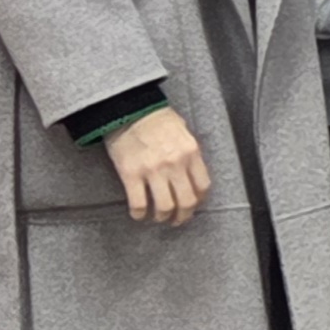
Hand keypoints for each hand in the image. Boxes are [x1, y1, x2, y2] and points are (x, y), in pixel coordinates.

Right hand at [105, 108, 210, 226]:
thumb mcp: (182, 131)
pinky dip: (139, 214)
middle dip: (183, 215)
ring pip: (165, 206)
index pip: (202, 185)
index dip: (199, 200)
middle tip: (177, 220)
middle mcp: (175, 164)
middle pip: (186, 200)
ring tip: (159, 217)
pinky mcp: (131, 174)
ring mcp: (153, 170)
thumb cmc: (156, 118)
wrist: (127, 109)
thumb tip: (191, 172)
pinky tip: (139, 214)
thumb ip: (188, 152)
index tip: (193, 205)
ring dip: (162, 217)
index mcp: (190, 152)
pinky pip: (139, 203)